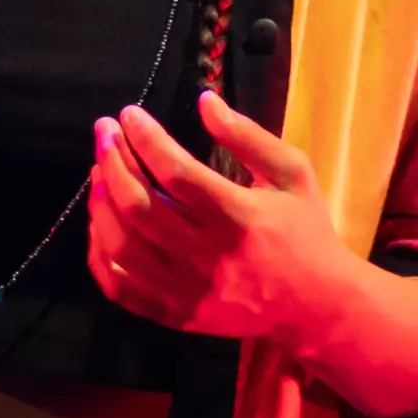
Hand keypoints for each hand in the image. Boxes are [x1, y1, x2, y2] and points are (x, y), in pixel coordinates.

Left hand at [87, 88, 360, 344]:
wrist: (318, 306)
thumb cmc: (305, 231)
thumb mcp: (291, 173)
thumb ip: (247, 136)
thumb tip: (203, 100)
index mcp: (240, 217)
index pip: (177, 173)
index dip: (145, 139)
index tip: (129, 114)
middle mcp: (210, 257)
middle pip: (141, 208)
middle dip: (112, 162)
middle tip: (104, 132)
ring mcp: (190, 292)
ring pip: (124, 248)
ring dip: (101, 204)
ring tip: (99, 171)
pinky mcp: (178, 316)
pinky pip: (122, 289)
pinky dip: (100, 254)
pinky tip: (100, 223)